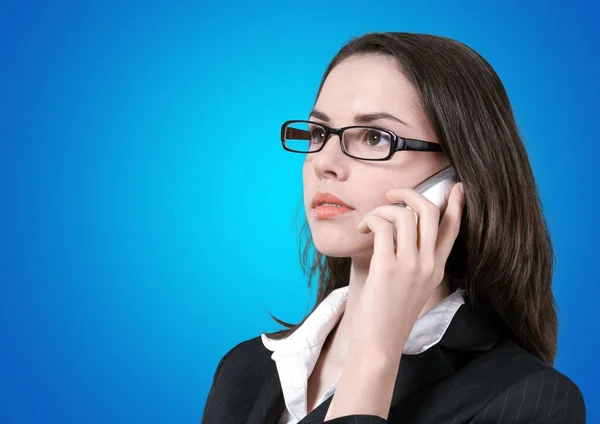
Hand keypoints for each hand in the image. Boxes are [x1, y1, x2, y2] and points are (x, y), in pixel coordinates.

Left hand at [351, 182, 465, 353]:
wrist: (379, 344)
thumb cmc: (390, 315)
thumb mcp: (414, 288)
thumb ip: (415, 262)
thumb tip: (398, 233)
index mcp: (437, 268)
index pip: (453, 229)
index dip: (456, 205)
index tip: (457, 187)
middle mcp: (429, 264)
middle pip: (429, 212)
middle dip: (410, 194)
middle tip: (392, 195)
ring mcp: (410, 266)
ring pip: (403, 215)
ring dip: (381, 210)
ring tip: (368, 223)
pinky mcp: (388, 268)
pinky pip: (382, 227)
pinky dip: (370, 221)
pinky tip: (362, 229)